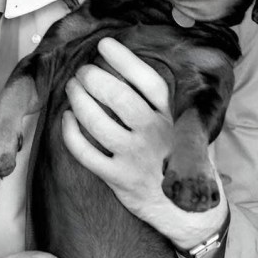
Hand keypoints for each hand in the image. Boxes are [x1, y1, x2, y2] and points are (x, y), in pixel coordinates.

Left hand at [61, 36, 228, 249]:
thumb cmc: (182, 161)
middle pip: (118, 98)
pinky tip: (68, 119)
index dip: (125, 60)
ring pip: (97, 122)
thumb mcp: (189, 130)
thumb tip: (139, 69)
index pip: (147, 81)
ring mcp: (134, 157)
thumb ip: (171, 104)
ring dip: (78, 100)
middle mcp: (154, 134)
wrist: (189, 212)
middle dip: (94, 78)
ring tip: (72, 89)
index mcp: (173, 118)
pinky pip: (85, 153)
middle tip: (83, 71)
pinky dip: (70, 133)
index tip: (105, 44)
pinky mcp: (118, 178)